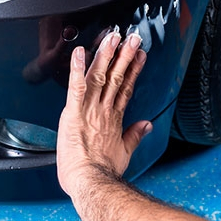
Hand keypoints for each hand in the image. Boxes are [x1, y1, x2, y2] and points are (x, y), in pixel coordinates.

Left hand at [57, 30, 150, 196]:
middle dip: (124, 55)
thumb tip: (147, 125)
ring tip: (111, 37)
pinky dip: (77, 69)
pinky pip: (76, 87)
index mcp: (114, 117)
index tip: (139, 55)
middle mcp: (104, 109)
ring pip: (99, 76)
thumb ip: (135, 135)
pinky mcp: (74, 112)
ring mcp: (90, 109)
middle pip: (116, 76)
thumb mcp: (124, 152)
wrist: (90, 183)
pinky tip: (79, 53)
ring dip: (106, 55)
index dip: (133, 69)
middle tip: (131, 37)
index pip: (126, 87)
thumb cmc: (103, 172)